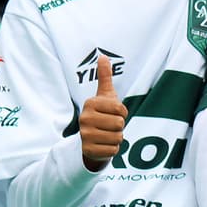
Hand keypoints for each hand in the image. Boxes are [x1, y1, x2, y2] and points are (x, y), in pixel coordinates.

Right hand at [79, 55, 126, 170]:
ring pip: (118, 137)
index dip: (122, 113)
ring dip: (117, 138)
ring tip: (107, 134)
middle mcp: (84, 119)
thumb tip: (103, 56)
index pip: (120, 109)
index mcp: (90, 104)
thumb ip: (105, 77)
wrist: (90, 139)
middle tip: (109, 125)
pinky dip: (113, 149)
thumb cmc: (102, 114)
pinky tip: (104, 145)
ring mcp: (85, 135)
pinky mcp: (88, 150)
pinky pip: (113, 150)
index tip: (113, 113)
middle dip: (119, 126)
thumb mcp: (105, 95)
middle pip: (120, 124)